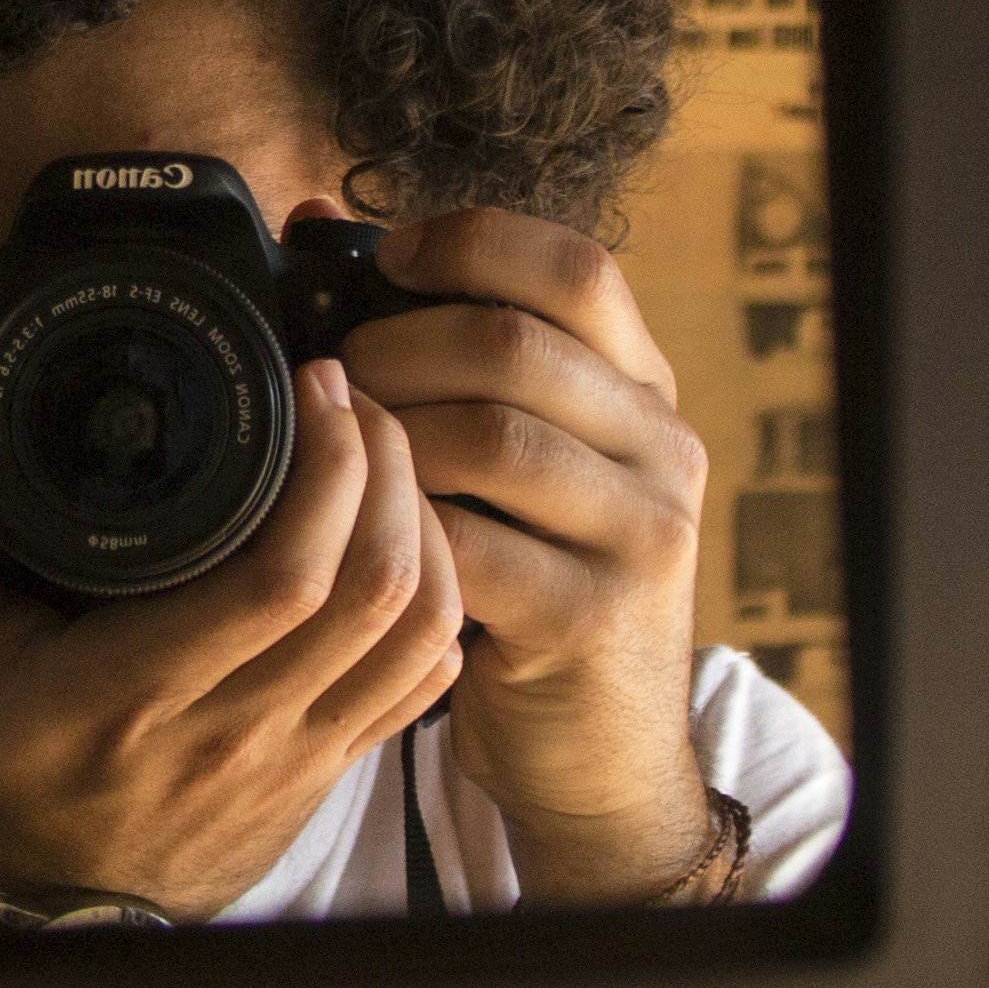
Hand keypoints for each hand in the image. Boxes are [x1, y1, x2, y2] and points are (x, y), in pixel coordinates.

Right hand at [0, 356, 468, 921]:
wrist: (43, 909)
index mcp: (129, 690)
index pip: (277, 583)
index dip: (322, 470)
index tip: (306, 385)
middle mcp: (230, 730)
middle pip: (371, 588)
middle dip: (384, 464)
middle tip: (350, 393)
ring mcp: (294, 757)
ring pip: (418, 629)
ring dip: (423, 522)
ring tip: (382, 451)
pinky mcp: (330, 769)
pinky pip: (425, 678)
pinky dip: (441, 594)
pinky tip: (403, 535)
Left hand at [332, 208, 722, 904]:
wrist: (599, 755)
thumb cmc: (532, 587)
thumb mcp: (527, 467)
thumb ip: (464, 362)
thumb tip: (326, 232)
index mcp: (644, 392)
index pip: (579, 269)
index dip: (474, 243)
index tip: (390, 260)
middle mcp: (662, 451)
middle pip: (518, 344)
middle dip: (398, 348)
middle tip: (336, 378)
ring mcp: (638, 536)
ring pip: (491, 437)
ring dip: (391, 438)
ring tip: (343, 457)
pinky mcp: (589, 617)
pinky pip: (468, 543)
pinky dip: (399, 530)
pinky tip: (366, 536)